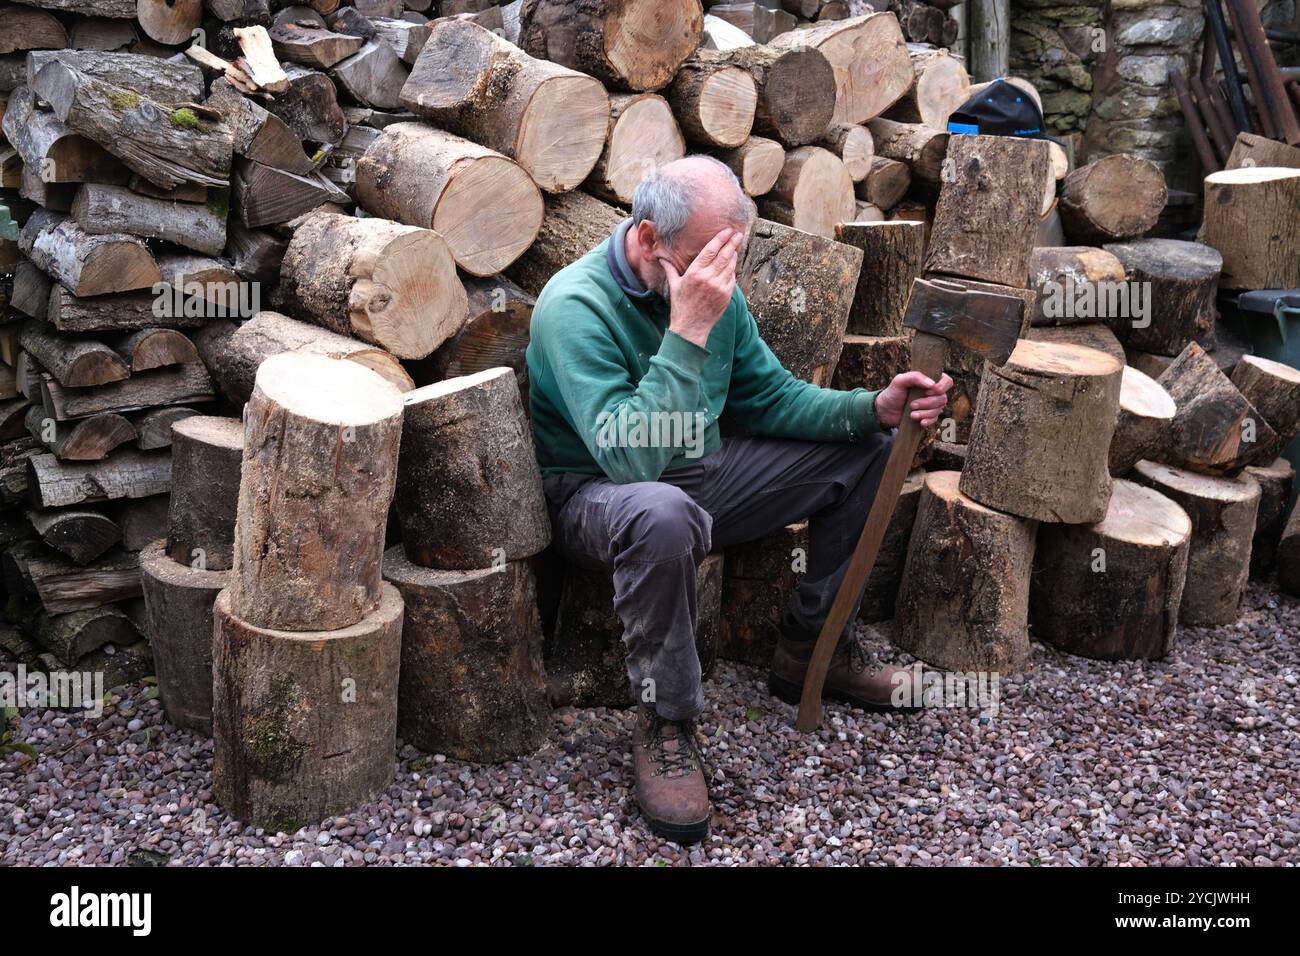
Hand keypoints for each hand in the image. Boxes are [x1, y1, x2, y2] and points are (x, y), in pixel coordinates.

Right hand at [662, 229, 743, 347]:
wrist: (691, 327)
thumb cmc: (681, 306)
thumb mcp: (674, 285)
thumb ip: (669, 269)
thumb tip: (660, 258)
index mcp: (694, 272)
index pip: (710, 250)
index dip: (720, 239)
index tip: (727, 231)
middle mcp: (708, 278)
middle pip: (724, 255)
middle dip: (732, 243)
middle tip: (738, 234)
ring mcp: (719, 286)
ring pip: (730, 265)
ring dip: (734, 255)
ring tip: (736, 246)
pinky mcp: (726, 295)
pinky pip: (732, 278)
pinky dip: (733, 270)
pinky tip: (732, 265)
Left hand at [874, 371, 953, 428]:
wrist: (885, 411)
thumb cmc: (893, 393)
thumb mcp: (899, 381)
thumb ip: (914, 377)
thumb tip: (931, 384)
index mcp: (929, 381)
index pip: (947, 381)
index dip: (941, 387)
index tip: (928, 391)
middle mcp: (933, 393)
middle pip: (943, 398)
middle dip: (927, 403)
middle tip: (912, 404)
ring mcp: (932, 405)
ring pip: (939, 410)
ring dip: (925, 413)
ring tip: (912, 414)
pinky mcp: (928, 416)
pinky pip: (935, 420)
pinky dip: (928, 421)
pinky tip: (920, 422)